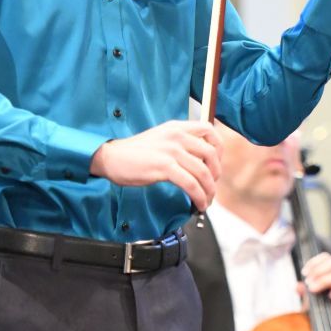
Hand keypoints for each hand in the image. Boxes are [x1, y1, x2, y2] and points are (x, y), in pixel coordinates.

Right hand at [89, 119, 220, 209]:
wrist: (111, 157)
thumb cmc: (134, 152)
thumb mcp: (161, 138)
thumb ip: (179, 143)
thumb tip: (200, 160)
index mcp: (177, 127)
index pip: (209, 130)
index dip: (219, 148)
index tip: (216, 163)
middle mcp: (177, 136)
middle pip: (211, 154)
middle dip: (216, 174)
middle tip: (212, 186)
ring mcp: (171, 151)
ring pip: (203, 172)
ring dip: (209, 190)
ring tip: (207, 200)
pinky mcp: (165, 167)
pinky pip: (191, 184)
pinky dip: (199, 196)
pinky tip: (199, 203)